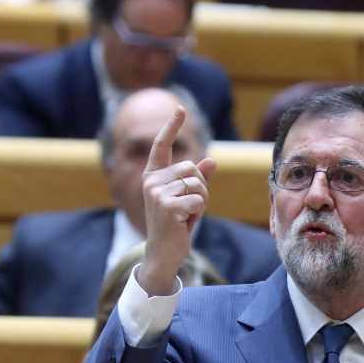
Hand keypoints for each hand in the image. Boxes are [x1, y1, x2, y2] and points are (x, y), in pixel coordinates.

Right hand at [138, 107, 215, 294]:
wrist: (163, 253)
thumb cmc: (175, 225)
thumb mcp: (188, 199)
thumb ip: (198, 179)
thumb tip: (212, 160)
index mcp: (153, 176)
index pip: (162, 146)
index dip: (172, 126)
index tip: (180, 109)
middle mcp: (151, 181)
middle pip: (192, 168)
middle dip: (201, 188)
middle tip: (188, 208)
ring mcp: (157, 193)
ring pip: (198, 184)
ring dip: (201, 201)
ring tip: (186, 216)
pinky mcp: (166, 206)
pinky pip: (198, 200)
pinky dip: (199, 212)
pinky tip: (185, 223)